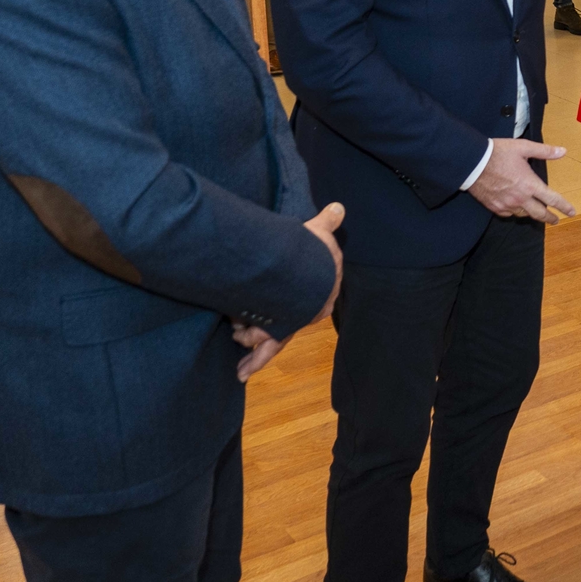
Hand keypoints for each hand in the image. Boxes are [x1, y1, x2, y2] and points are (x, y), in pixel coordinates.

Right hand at [233, 201, 344, 380]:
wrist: (308, 264)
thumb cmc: (311, 250)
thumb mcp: (317, 235)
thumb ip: (326, 225)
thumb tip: (339, 208)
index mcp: (314, 297)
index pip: (300, 311)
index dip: (282, 316)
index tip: (265, 324)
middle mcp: (301, 314)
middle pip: (280, 332)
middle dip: (262, 339)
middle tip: (248, 345)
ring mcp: (289, 323)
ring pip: (270, 341)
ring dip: (255, 347)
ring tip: (243, 354)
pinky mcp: (278, 330)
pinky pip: (265, 347)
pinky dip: (254, 361)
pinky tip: (242, 374)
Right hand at [469, 139, 577, 223]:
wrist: (472, 163)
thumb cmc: (498, 153)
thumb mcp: (523, 147)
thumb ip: (544, 151)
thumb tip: (563, 152)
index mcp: (530, 184)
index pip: (552, 199)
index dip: (564, 207)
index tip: (571, 212)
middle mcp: (520, 198)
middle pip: (540, 214)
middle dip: (550, 218)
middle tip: (555, 220)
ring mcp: (507, 205)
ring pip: (524, 215)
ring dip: (532, 214)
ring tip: (536, 212)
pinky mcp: (495, 207)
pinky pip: (509, 214)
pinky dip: (515, 212)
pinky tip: (516, 209)